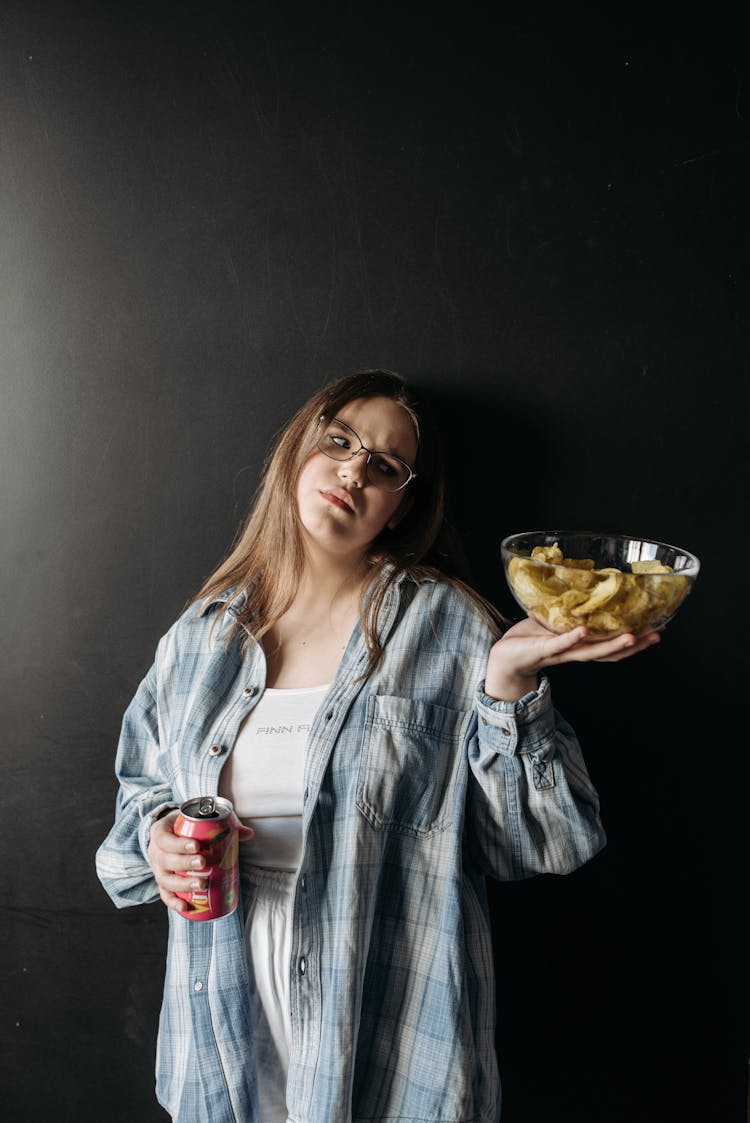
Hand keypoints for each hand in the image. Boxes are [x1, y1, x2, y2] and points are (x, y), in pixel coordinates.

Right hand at [147, 810, 252, 912]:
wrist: (170, 833)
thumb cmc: (185, 826)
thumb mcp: (198, 819)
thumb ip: (222, 824)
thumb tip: (248, 834)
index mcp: (161, 832)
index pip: (165, 838)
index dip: (179, 844)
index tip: (197, 845)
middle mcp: (156, 852)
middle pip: (166, 860)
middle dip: (185, 863)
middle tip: (203, 863)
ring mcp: (158, 869)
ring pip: (165, 879)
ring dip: (182, 884)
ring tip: (201, 884)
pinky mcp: (163, 883)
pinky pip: (165, 894)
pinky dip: (173, 902)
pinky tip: (185, 906)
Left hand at [485, 616, 660, 701]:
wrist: (504, 656)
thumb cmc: (531, 637)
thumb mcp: (555, 620)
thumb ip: (571, 608)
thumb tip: (586, 581)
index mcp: (581, 646)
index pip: (614, 646)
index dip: (637, 640)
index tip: (658, 630)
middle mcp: (576, 653)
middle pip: (610, 653)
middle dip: (634, 645)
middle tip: (656, 635)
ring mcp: (561, 653)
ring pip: (590, 652)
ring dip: (611, 646)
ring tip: (631, 637)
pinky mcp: (542, 650)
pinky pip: (559, 645)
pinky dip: (572, 638)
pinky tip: (584, 631)